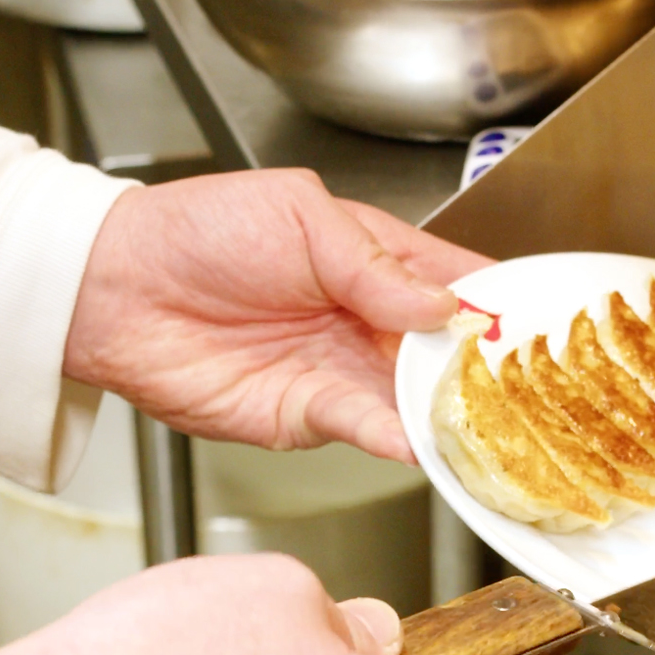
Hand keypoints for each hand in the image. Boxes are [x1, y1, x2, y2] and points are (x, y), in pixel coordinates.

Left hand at [64, 170, 489, 462]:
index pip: (453, 285)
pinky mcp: (309, 414)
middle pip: (444, 353)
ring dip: (445, 412)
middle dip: (482, 370)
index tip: (536, 323)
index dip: (495, 304)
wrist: (118, 289)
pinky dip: (393, 435)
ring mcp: (342, 372)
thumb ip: (375, 265)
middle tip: (524, 386)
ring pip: (412, 399)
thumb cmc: (202, 232)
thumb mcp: (302, 215)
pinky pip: (362, 425)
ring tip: (484, 423)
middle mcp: (367, 324)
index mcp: (375, 264)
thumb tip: (440, 307)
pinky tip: (418, 438)